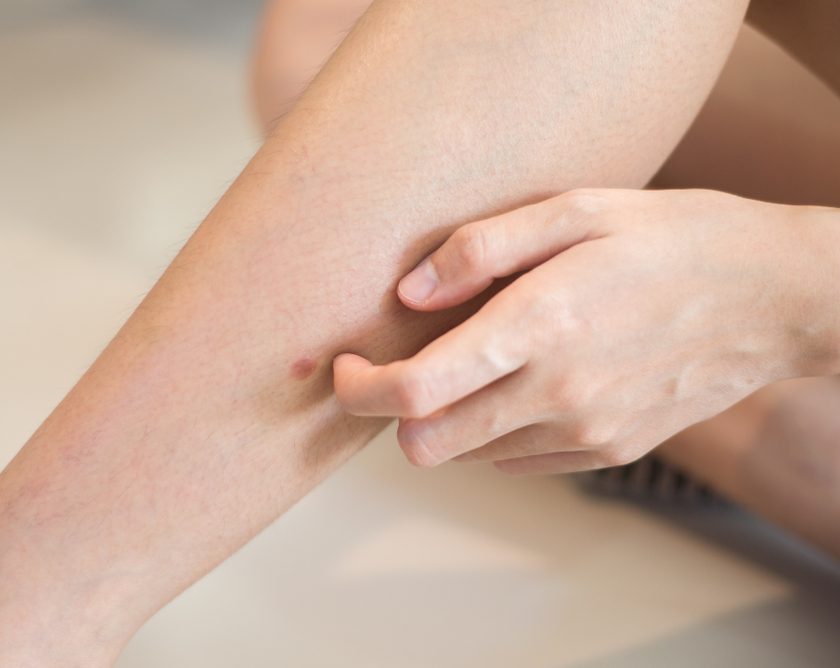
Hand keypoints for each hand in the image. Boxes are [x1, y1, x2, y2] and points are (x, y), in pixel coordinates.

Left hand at [333, 189, 839, 473]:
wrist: (775, 297)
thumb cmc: (672, 238)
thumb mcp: (577, 209)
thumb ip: (480, 249)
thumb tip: (408, 291)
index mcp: (540, 325)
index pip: (414, 393)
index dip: (359, 388)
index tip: (347, 365)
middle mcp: (558, 393)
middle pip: (426, 445)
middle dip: (393, 413)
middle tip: (398, 365)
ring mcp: (585, 431)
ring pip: (468, 456)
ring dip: (448, 417)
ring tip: (475, 358)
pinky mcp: (608, 449)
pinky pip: (518, 459)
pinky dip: (498, 428)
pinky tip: (524, 377)